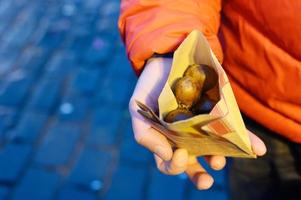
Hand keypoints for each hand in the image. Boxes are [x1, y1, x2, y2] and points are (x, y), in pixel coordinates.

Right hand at [128, 57, 266, 189]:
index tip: (179, 154)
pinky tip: (257, 148)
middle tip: (207, 179)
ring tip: (221, 159)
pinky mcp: (219, 115)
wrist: (166, 61)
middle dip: (200, 177)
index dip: (173, 166)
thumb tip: (167, 155)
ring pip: (213, 151)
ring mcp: (203, 128)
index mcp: (164, 141)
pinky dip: (246, 141)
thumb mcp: (137, 109)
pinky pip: (234, 131)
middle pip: (193, 165)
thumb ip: (144, 133)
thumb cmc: (148, 88)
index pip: (169, 164)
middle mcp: (184, 139)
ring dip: (220, 159)